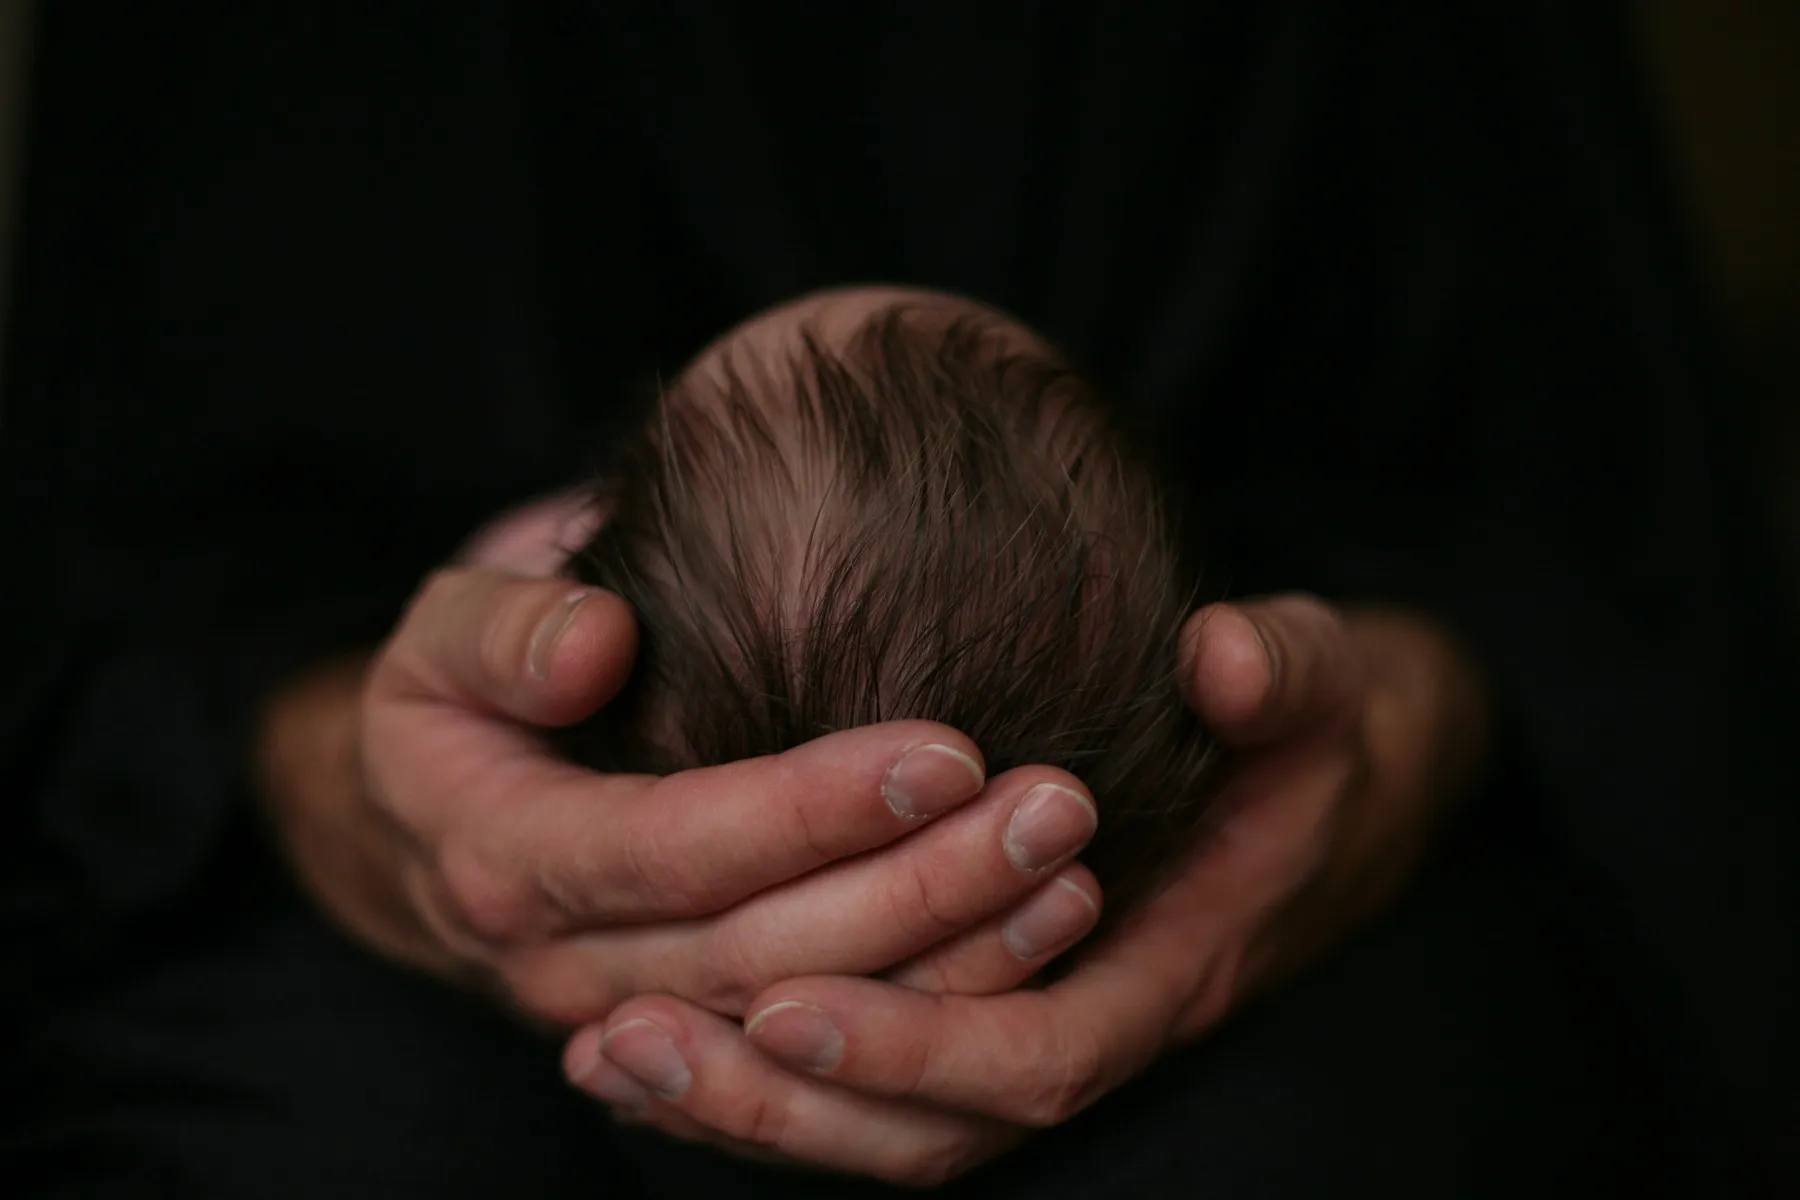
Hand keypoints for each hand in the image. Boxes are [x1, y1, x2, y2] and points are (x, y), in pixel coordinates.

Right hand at [256, 495, 1108, 1026]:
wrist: (432, 829)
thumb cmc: (460, 701)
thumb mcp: (440, 640)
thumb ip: (501, 633)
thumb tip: (598, 643)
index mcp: (509, 860)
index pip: (677, 850)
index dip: (810, 810)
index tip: (948, 749)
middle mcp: (574, 969)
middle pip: (766, 953)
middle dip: (920, 889)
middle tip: (1056, 807)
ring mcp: (640, 1023)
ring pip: (811, 1026)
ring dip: (953, 963)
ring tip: (1074, 878)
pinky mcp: (703, 1048)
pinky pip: (825, 1064)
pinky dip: (935, 1021)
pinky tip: (1039, 950)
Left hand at [562, 595, 1490, 1185]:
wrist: (1330, 785)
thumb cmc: (1317, 734)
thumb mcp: (1329, 687)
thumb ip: (1288, 671)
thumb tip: (1227, 652)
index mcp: (1171, 966)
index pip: (1039, 1058)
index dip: (913, 1045)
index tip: (778, 996)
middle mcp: (1093, 1023)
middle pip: (933, 1128)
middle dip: (782, 1100)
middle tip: (628, 1036)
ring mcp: (1038, 1026)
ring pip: (887, 1126)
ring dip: (750, 1103)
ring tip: (606, 1048)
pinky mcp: (988, 1004)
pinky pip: (875, 1082)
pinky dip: (768, 1079)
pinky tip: (656, 1040)